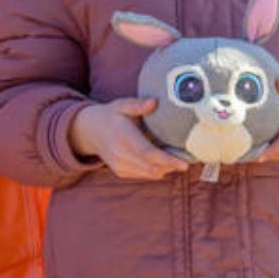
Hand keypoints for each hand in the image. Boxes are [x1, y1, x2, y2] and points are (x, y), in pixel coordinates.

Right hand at [68, 98, 187, 180]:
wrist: (91, 131)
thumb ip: (137, 104)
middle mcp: (120, 155)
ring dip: (165, 169)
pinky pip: (144, 175)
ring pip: (150, 174)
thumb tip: (154, 102)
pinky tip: (163, 161)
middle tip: (187, 161)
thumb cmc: (111, 116)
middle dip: (171, 167)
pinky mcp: (120, 172)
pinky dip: (156, 171)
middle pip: (151, 167)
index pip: (148, 153)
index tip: (184, 164)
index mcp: (122, 137)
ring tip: (178, 160)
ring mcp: (119, 165)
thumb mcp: (122, 105)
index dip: (167, 160)